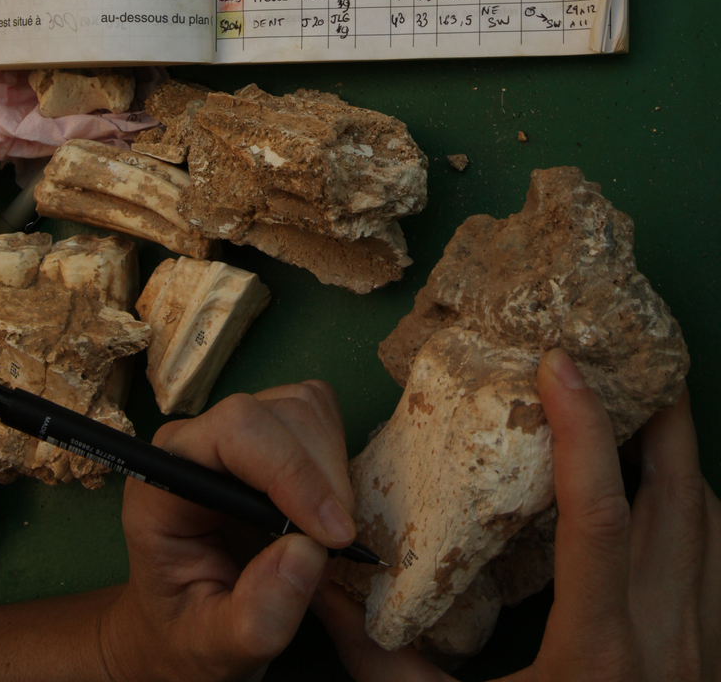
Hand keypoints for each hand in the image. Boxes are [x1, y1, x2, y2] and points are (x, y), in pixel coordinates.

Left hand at [100, 380, 356, 681]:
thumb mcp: (215, 648)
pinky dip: (335, 456)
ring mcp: (232, 426)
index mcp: (166, 480)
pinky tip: (321, 509)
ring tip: (324, 533)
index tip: (333, 536)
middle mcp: (195, 440)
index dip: (292, 471)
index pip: (234, 430)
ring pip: (305, 408)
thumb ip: (256, 615)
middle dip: (323, 480)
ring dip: (332, 470)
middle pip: (280, 415)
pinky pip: (317, 413)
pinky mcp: (266, 427)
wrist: (183, 620)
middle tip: (334, 548)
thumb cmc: (189, 631)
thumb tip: (307, 550)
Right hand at [313, 349, 720, 681]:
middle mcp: (667, 646)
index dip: (581, 431)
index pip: (598, 517)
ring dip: (678, 460)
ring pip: (708, 527)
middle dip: (659, 417)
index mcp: (599, 658)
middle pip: (681, 502)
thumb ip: (382, 662)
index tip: (557, 364)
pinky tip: (660, 495)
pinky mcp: (709, 665)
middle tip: (625, 355)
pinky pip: (714, 564)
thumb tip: (323, 588)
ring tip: (640, 406)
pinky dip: (691, 509)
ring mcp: (701, 656)